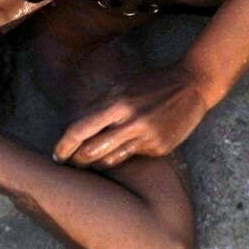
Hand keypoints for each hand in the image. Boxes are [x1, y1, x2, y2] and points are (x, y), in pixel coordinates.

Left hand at [53, 63, 213, 169]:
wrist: (191, 87)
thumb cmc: (151, 85)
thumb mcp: (122, 88)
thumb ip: (99, 106)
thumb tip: (75, 125)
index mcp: (118, 104)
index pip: (81, 129)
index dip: (64, 145)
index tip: (57, 155)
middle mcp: (131, 122)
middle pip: (92, 152)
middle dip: (77, 160)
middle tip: (71, 163)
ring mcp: (147, 138)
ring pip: (110, 161)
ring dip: (97, 163)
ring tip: (91, 161)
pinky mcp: (160, 148)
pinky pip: (133, 157)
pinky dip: (123, 155)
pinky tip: (123, 150)